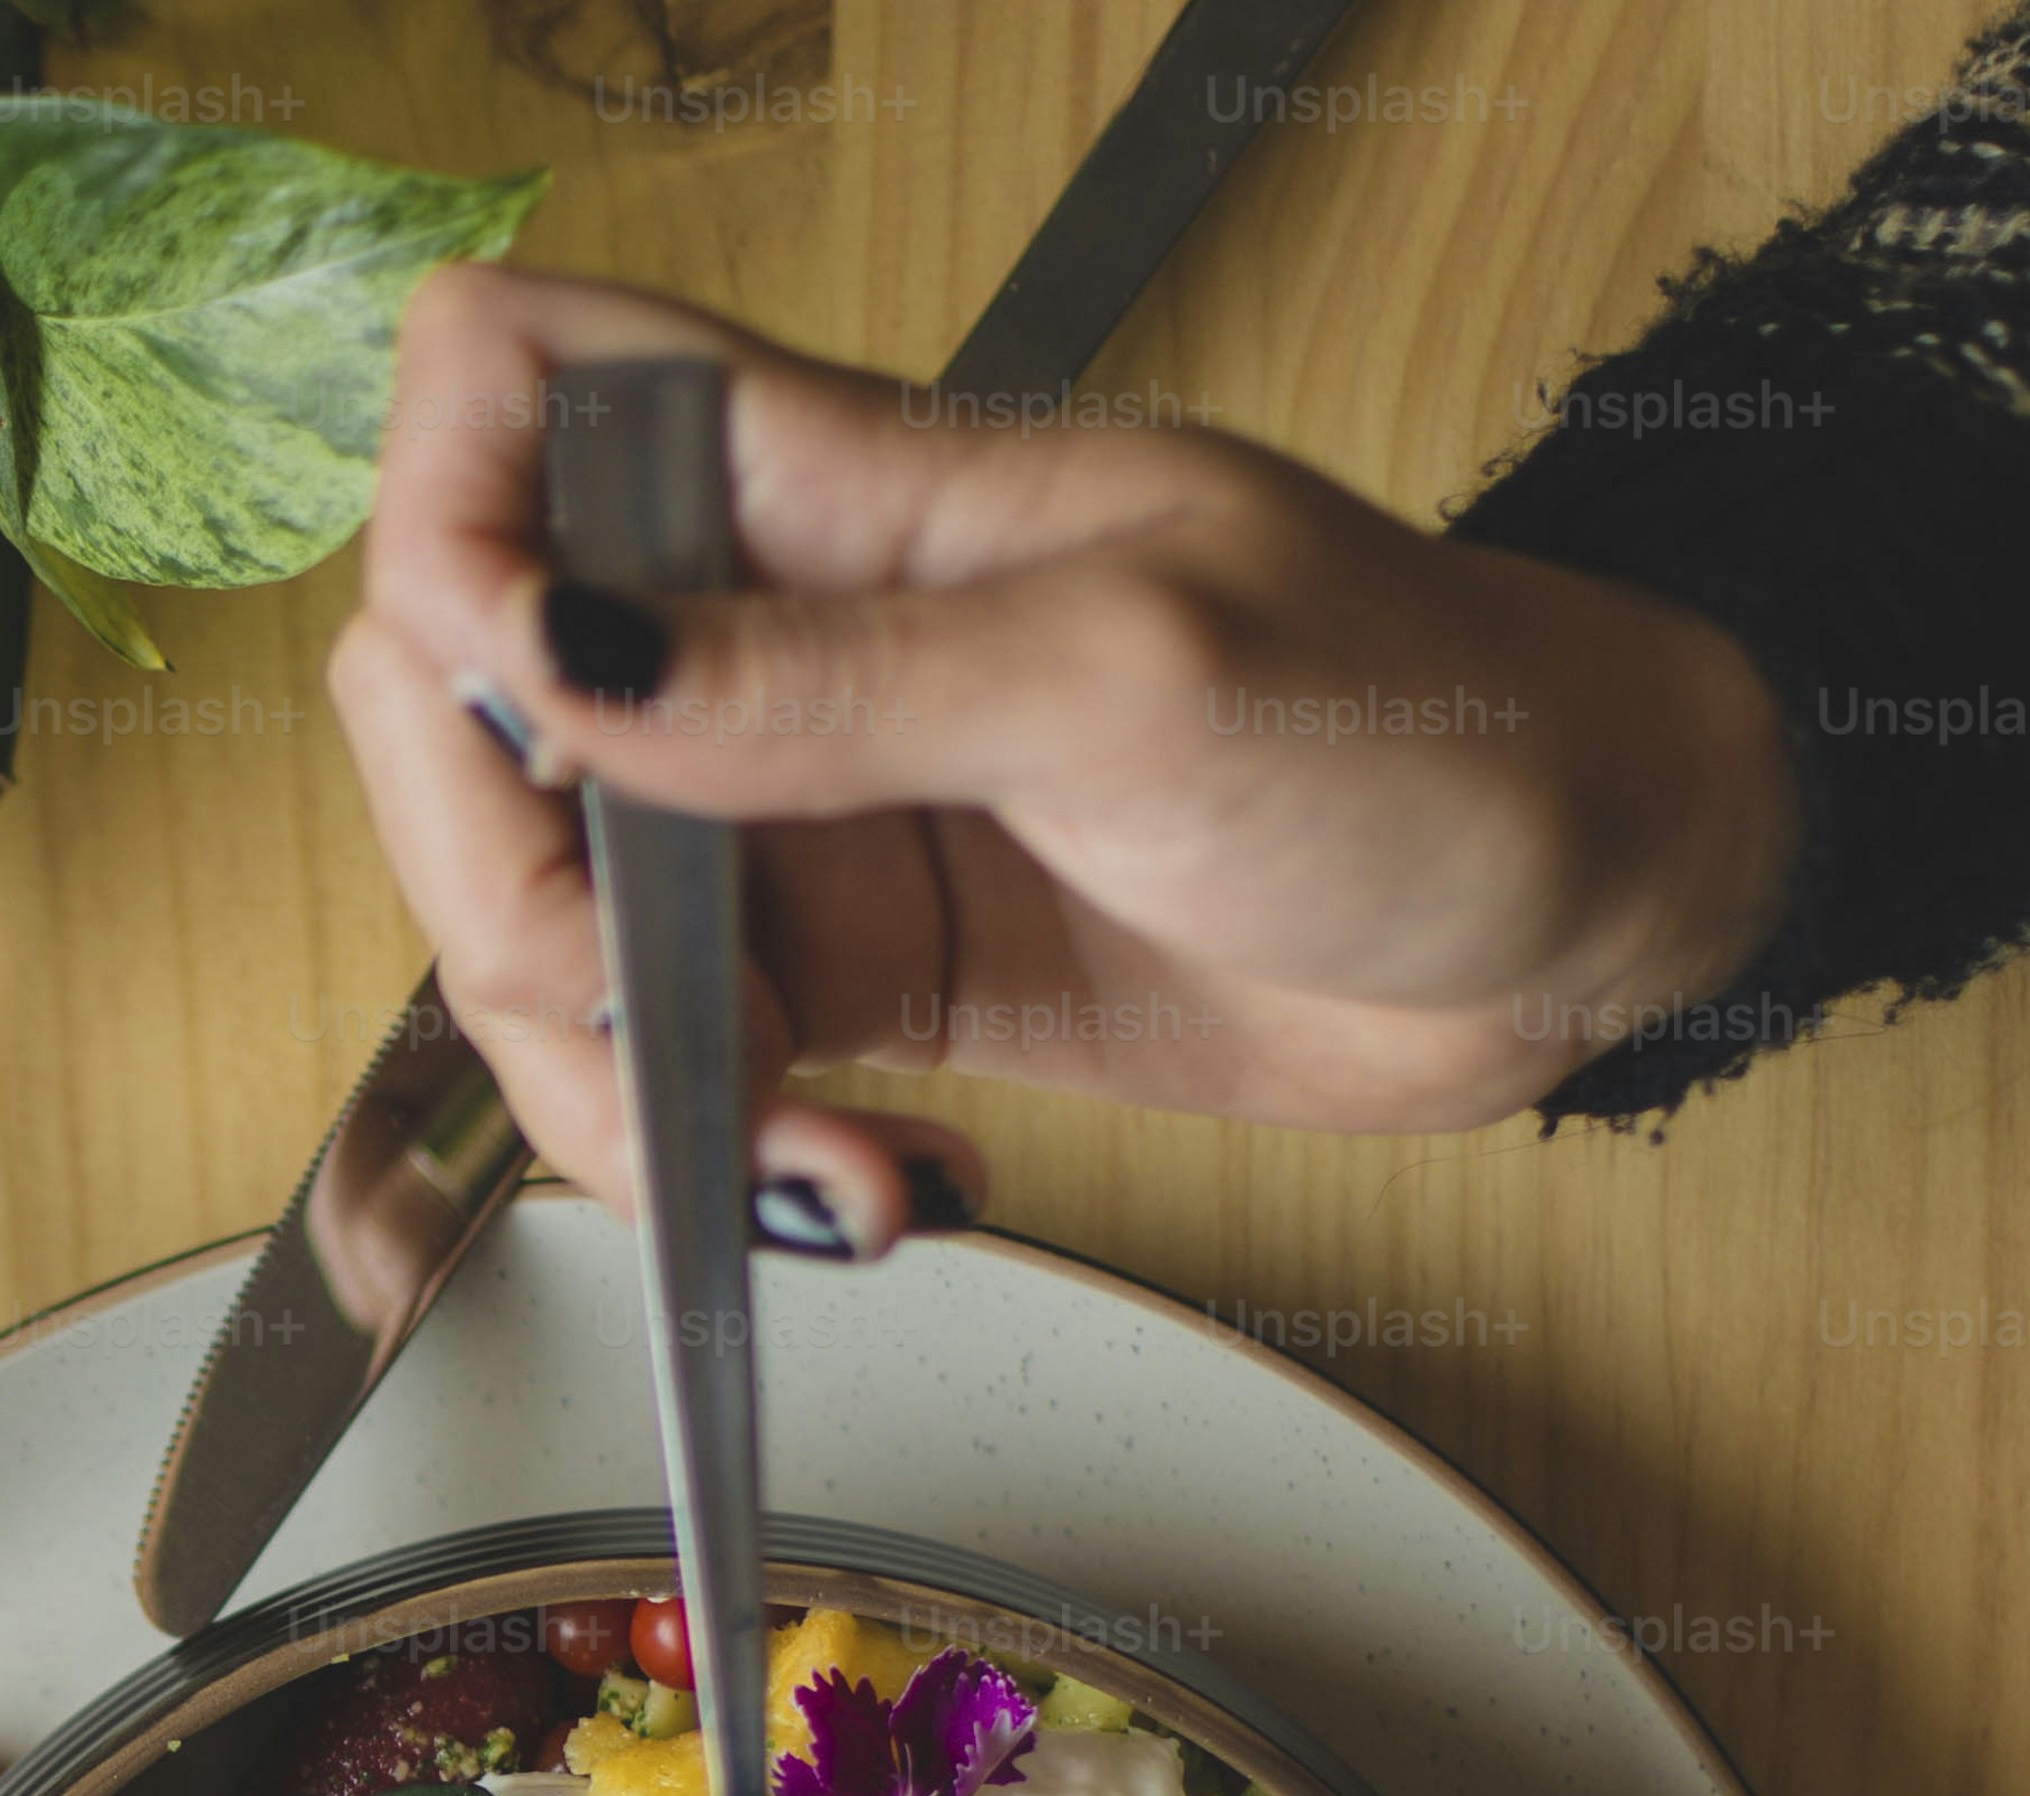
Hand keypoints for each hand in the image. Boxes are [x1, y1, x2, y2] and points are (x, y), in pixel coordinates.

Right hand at [329, 266, 1800, 1240]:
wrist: (1580, 910)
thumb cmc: (1432, 718)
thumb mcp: (1135, 673)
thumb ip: (832, 678)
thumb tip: (559, 649)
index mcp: (833, 475)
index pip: (511, 380)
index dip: (449, 520)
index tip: (523, 687)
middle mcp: (774, 629)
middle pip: (461, 709)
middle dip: (502, 896)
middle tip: (654, 1017)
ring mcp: (799, 808)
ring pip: (541, 925)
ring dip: (613, 1083)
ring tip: (797, 1155)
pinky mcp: (847, 970)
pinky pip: (673, 1065)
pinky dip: (717, 1158)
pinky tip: (851, 1181)